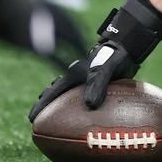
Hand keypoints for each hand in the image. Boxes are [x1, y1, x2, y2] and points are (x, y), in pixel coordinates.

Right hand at [28, 0, 161, 117]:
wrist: (128, 44)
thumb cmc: (118, 55)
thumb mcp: (107, 68)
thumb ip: (98, 83)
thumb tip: (90, 104)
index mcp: (76, 73)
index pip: (54, 91)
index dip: (43, 106)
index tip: (32, 118)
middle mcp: (78, 74)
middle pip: (56, 90)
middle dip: (46, 103)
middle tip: (37, 117)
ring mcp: (85, 76)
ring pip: (67, 91)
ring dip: (58, 100)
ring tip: (51, 112)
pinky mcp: (96, 78)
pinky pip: (81, 93)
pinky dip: (75, 101)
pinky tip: (80, 109)